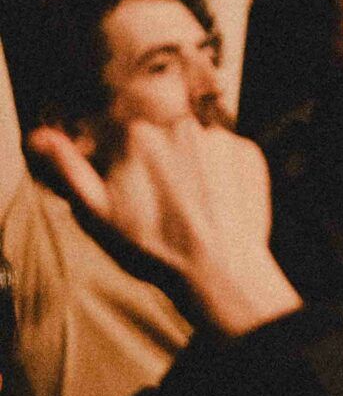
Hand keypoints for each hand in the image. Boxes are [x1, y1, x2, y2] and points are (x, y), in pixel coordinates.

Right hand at [27, 120, 299, 336]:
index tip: (128, 188)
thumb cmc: (152, 246)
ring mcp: (219, 137)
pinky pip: (226, 154)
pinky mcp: (250, 153)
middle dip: (156, 162)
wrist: (219, 271)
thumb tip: (40, 136)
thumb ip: (67, 168)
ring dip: (188, 166)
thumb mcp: (95, 211)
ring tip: (189, 205)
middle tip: (160, 201)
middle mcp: (180, 124)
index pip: (120, 133)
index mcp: (136, 133)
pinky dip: (219, 173)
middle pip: (159, 136)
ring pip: (194, 145)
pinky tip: (214, 202)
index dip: (119, 161)